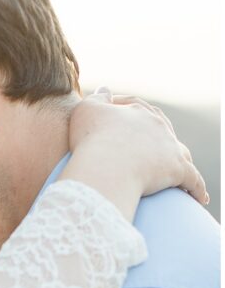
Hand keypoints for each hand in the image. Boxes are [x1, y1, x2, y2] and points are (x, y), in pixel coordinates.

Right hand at [68, 87, 207, 206]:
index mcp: (138, 111)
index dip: (129, 117)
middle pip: (161, 129)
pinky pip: (192, 180)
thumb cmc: (92, 139)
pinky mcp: (178, 170)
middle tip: (148, 150)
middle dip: (157, 137)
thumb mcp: (87, 110)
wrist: (107, 165)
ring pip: (181, 153)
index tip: (120, 128)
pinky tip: (201, 198)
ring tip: (176, 172)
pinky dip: (197, 188)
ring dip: (180, 160)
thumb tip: (105, 88)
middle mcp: (158, 126)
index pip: (137, 109)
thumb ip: (97, 98)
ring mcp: (170, 148)